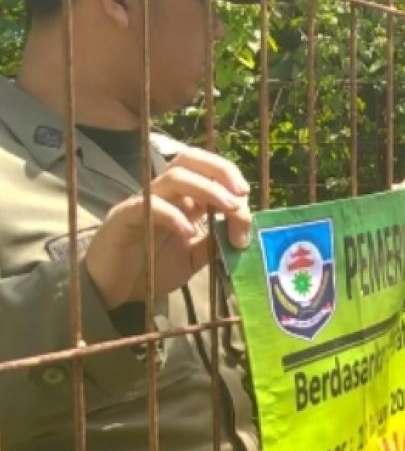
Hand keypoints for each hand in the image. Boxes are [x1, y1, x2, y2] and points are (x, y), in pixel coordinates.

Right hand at [85, 148, 251, 309]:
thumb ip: (214, 244)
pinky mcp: (123, 217)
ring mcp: (142, 202)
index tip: (247, 209)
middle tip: (242, 193)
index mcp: (182, 200)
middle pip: (190, 159)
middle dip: (221, 170)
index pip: (207, 170)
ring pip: (174, 176)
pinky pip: (149, 205)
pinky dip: (174, 215)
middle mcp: (163, 194)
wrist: (111, 291)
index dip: (231, 182)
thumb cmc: (150, 269)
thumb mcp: (193, 259)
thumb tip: (242, 233)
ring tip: (229, 208)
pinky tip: (189, 234)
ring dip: (208, 189)